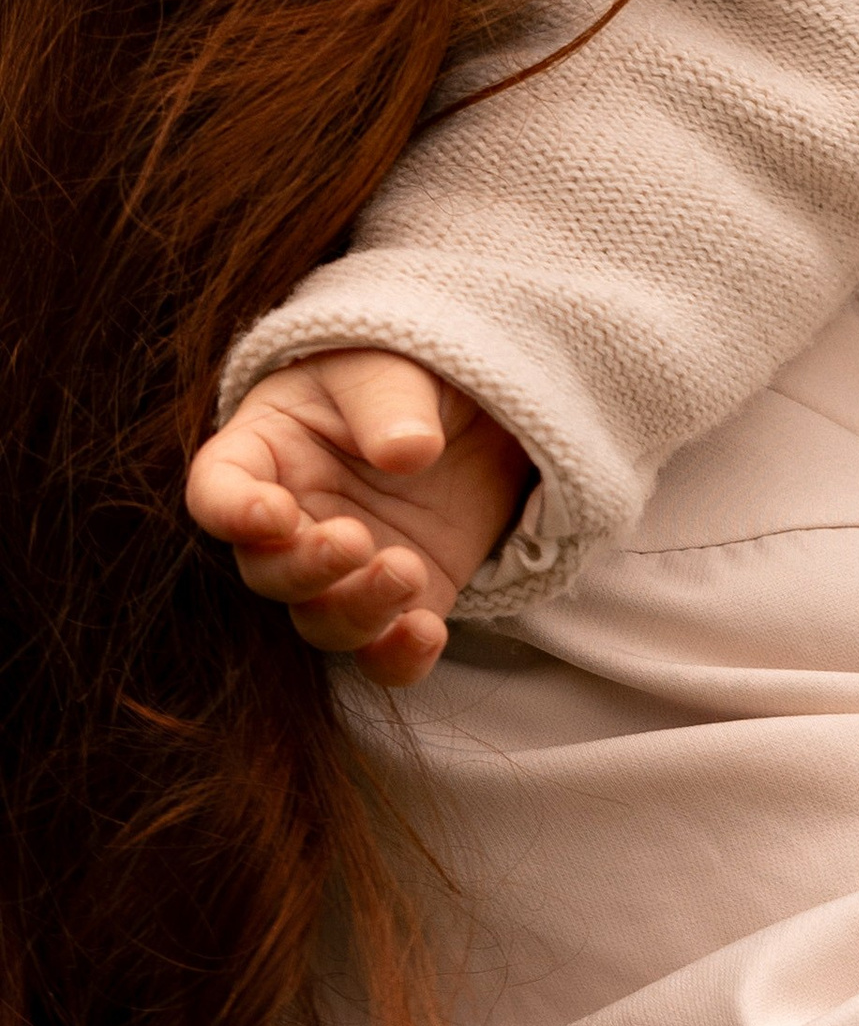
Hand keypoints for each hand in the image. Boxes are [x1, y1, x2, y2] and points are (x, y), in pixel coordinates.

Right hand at [185, 355, 529, 685]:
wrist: (474, 408)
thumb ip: (390, 405)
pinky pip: (382, 654)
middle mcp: (290, 524)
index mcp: (263, 454)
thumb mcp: (392, 368)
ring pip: (320, 621)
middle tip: (356, 540)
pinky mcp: (398, 604)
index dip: (233, 512)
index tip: (275, 513)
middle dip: (306, 568)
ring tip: (408, 570)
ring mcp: (342, 572)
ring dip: (357, 612)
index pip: (217, 491)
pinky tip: (427, 633)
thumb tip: (409, 451)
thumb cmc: (406, 374)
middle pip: (267, 572)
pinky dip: (398, 658)